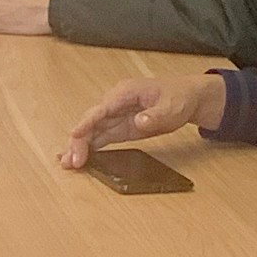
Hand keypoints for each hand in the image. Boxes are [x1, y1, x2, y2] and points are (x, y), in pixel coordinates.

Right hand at [59, 72, 224, 164]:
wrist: (189, 98)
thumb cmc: (179, 98)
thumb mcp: (171, 107)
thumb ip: (154, 115)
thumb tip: (139, 121)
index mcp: (125, 93)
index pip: (101, 110)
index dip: (86, 123)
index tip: (74, 135)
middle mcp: (115, 103)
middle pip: (91, 122)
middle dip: (79, 141)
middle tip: (72, 161)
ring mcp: (117, 116)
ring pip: (92, 131)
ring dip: (80, 147)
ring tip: (67, 163)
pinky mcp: (121, 127)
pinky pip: (101, 137)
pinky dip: (90, 147)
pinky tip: (80, 159)